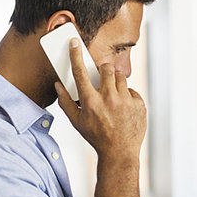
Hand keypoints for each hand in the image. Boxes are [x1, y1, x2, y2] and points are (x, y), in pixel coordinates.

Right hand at [55, 38, 146, 161]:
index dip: (76, 55)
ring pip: (120, 77)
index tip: (74, 42)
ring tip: (112, 96)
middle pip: (106, 68)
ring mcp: (125, 101)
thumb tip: (58, 85)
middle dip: (103, 70)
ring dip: (115, 82)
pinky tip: (123, 109)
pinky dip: (127, 96)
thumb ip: (65, 102)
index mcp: (90, 101)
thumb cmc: (96, 137)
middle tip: (101, 79)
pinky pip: (131, 91)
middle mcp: (108, 98)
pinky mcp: (139, 104)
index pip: (80, 72)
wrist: (119, 153)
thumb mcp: (77, 122)